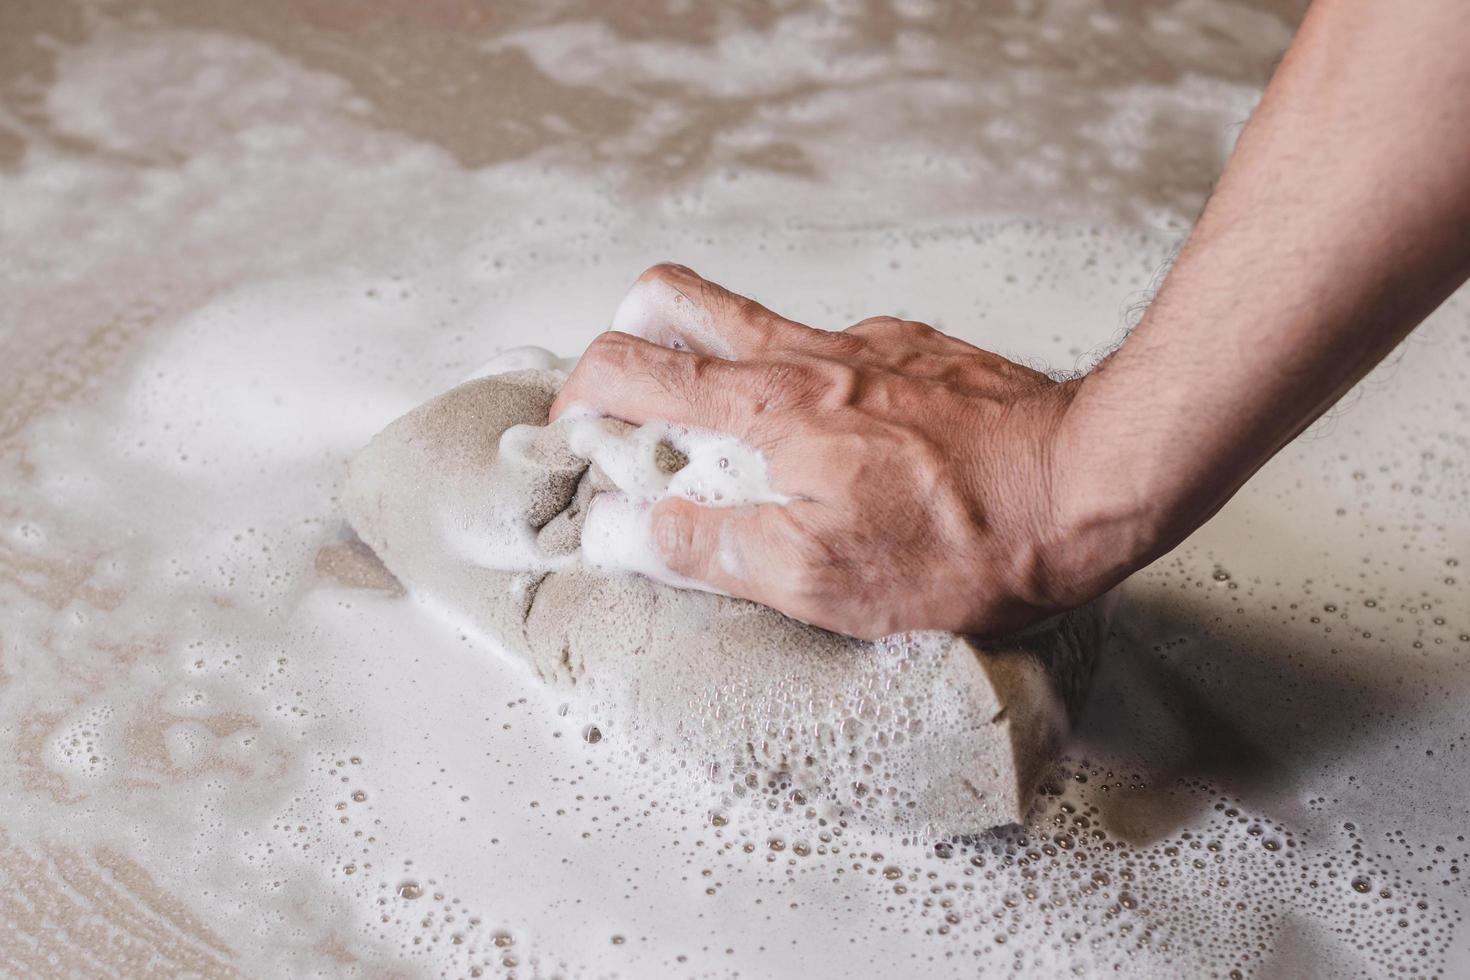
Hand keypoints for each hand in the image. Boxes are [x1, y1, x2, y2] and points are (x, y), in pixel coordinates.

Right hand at [550, 264, 1127, 639]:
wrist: (1091, 483)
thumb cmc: (968, 540)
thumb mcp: (820, 578)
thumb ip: (706, 547)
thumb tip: (617, 530)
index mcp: (770, 409)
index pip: (631, 369)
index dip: (577, 400)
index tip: (574, 441)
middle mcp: (807, 356)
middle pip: (675, 300)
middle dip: (623, 339)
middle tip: (627, 406)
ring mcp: (864, 344)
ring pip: (753, 320)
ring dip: (711, 361)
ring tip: (729, 435)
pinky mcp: (913, 350)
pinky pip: (832, 351)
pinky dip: (805, 388)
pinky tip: (842, 446)